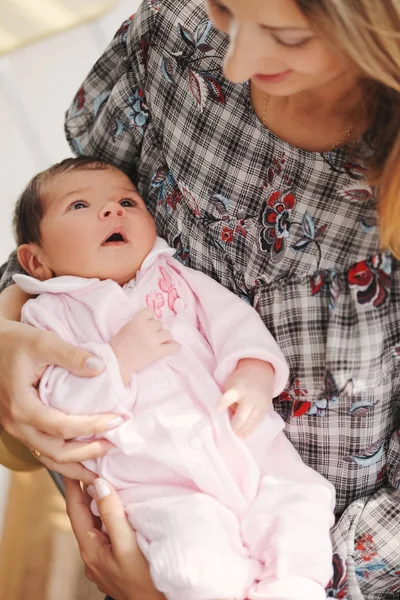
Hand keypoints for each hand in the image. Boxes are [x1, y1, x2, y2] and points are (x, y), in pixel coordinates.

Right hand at [0, 318, 119, 482]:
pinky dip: (66, 458)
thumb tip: (101, 368)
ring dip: (78, 462)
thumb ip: (72, 356)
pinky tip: (85, 456)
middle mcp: (17, 424)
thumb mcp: (44, 342)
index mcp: (22, 406)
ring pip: (49, 458)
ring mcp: (18, 428)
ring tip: (104, 458)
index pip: (62, 427)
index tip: (117, 420)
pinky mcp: (23, 427)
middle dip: (88, 452)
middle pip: (56, 452)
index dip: (92, 427)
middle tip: (116, 444)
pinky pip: (44, 450)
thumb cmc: (15, 342)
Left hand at [65, 477, 164, 599]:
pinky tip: (122, 508)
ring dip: (99, 502)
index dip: (72, 485)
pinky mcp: (115, 561)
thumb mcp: (127, 546)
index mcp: (91, 549)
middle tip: (89, 466)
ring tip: (106, 480)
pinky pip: (108, 531)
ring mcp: (103, 559)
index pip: (75, 510)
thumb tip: (100, 485)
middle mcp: (93, 554)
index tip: (70, 465)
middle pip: (84, 515)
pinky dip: (110, 515)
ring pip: (97, 523)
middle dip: (85, 490)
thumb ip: (113, 515)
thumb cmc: (145, 582)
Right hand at [110, 308, 180, 384]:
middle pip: (159, 323)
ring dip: (163, 337)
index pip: (150, 311)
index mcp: (137, 320)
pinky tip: (175, 346)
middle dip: (155, 329)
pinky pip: (172, 347)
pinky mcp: (158, 351)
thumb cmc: (117, 346)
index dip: (150, 317)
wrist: (117, 361)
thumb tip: (150, 323)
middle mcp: (147, 328)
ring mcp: (153, 340)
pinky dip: (175, 347)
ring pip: (167, 333)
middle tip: (149, 336)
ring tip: (158, 342)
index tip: (148, 323)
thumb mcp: (126, 328)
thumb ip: (138, 323)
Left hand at [219, 358, 274, 437]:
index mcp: (238, 387)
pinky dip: (251, 429)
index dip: (224, 403)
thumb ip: (228, 399)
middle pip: (243, 413)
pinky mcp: (265, 408)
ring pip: (252, 419)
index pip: (231, 396)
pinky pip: (258, 421)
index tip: (218, 410)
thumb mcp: (230, 384)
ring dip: (244, 430)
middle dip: (236, 424)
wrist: (260, 372)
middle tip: (230, 432)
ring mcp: (259, 403)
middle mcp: (250, 396)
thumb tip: (226, 416)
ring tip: (237, 436)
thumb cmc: (240, 380)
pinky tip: (245, 435)